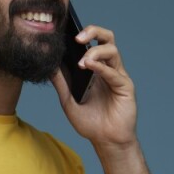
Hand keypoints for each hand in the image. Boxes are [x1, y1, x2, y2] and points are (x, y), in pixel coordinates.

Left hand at [50, 23, 137, 147]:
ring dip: (95, 51)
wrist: (106, 141)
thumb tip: (48, 66)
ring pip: (111, 50)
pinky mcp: (125, 86)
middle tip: (77, 37)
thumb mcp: (68, 102)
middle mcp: (107, 68)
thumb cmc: (91, 123)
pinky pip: (114, 71)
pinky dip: (102, 67)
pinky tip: (90, 66)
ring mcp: (117, 75)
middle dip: (92, 31)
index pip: (90, 43)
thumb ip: (60, 83)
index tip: (64, 32)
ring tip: (82, 62)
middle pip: (106, 38)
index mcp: (95, 69)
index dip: (81, 34)